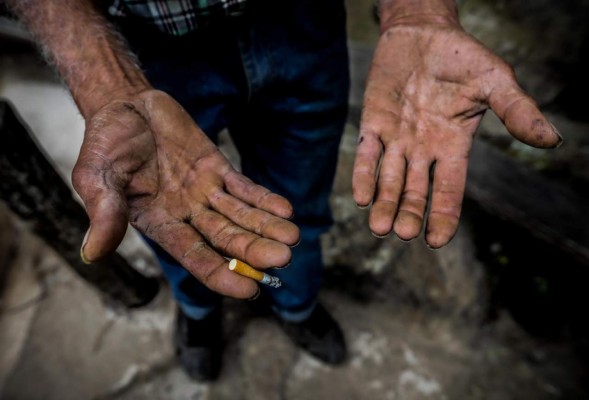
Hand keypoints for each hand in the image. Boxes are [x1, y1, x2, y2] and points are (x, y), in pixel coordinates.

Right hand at [73, 90, 299, 298]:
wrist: (125, 104)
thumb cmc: (105, 142)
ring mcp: (204, 191)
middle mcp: (186, 214)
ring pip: (240, 216)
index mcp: (159, 223)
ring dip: (266, 227)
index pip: (193, 256)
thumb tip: (92, 254)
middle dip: (254, 250)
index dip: (220, 274)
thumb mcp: (96, 177)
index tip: (249, 290)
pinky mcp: (216, 167)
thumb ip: (104, 213)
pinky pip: (244, 187)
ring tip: (292, 238)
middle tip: (283, 259)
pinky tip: (285, 210)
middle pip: (226, 239)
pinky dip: (263, 199)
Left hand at [353, 22, 561, 247]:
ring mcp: (397, 139)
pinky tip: (361, 196)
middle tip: (402, 233)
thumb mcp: (495, 82)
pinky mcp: (374, 123)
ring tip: (379, 227)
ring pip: (389, 180)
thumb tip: (553, 140)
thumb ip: (517, 111)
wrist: (424, 32)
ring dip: (384, 203)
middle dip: (409, 213)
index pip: (448, 190)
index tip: (435, 241)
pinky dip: (363, 174)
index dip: (442, 216)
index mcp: (453, 147)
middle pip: (415, 191)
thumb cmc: (463, 58)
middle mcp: (423, 150)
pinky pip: (367, 154)